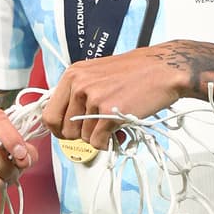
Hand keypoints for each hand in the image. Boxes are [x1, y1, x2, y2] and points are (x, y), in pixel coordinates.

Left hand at [41, 44, 189, 153]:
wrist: (164, 69)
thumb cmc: (136, 72)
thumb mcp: (97, 74)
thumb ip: (79, 93)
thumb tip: (67, 119)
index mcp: (73, 75)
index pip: (49, 114)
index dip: (59, 129)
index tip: (70, 133)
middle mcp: (79, 85)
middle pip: (65, 131)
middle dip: (82, 136)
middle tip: (99, 129)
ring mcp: (93, 99)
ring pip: (83, 138)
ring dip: (99, 138)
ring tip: (115, 125)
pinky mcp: (109, 112)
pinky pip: (98, 142)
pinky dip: (109, 143)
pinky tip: (120, 131)